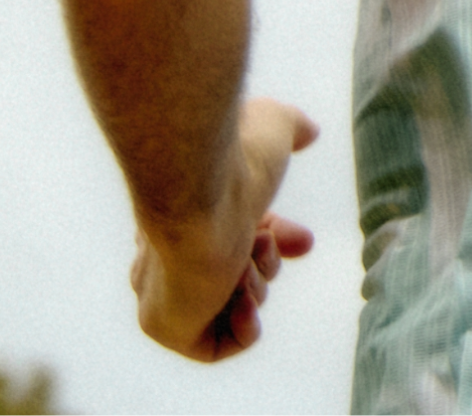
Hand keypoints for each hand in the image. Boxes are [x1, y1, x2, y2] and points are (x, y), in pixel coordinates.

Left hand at [130, 98, 318, 360]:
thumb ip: (290, 128)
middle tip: (298, 243)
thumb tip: (307, 132)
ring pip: (230, 306)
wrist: (196, 183)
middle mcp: (167, 253)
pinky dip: (244, 326)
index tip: (303, 239)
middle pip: (234, 274)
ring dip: (259, 285)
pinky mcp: (164, 325)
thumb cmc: (230, 154)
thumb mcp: (273, 126)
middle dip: (271, 261)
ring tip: (250, 260)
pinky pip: (214, 346)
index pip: (230, 239)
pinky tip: (245, 294)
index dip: (274, 240)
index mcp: (183, 214)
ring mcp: (163, 290)